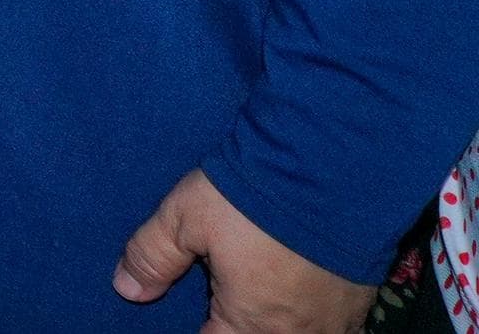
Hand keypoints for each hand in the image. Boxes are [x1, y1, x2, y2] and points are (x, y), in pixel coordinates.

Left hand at [116, 169, 371, 333]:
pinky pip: (337, 327)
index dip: (200, 332)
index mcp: (250, 322)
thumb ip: (153, 257)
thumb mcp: (184, 219)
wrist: (332, 172)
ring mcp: (336, 320)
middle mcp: (296, 333)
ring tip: (259, 301)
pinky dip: (313, 319)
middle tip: (224, 305)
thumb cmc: (251, 200)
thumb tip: (126, 291)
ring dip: (276, 324)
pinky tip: (300, 300)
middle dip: (236, 328)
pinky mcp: (362, 300)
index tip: (196, 319)